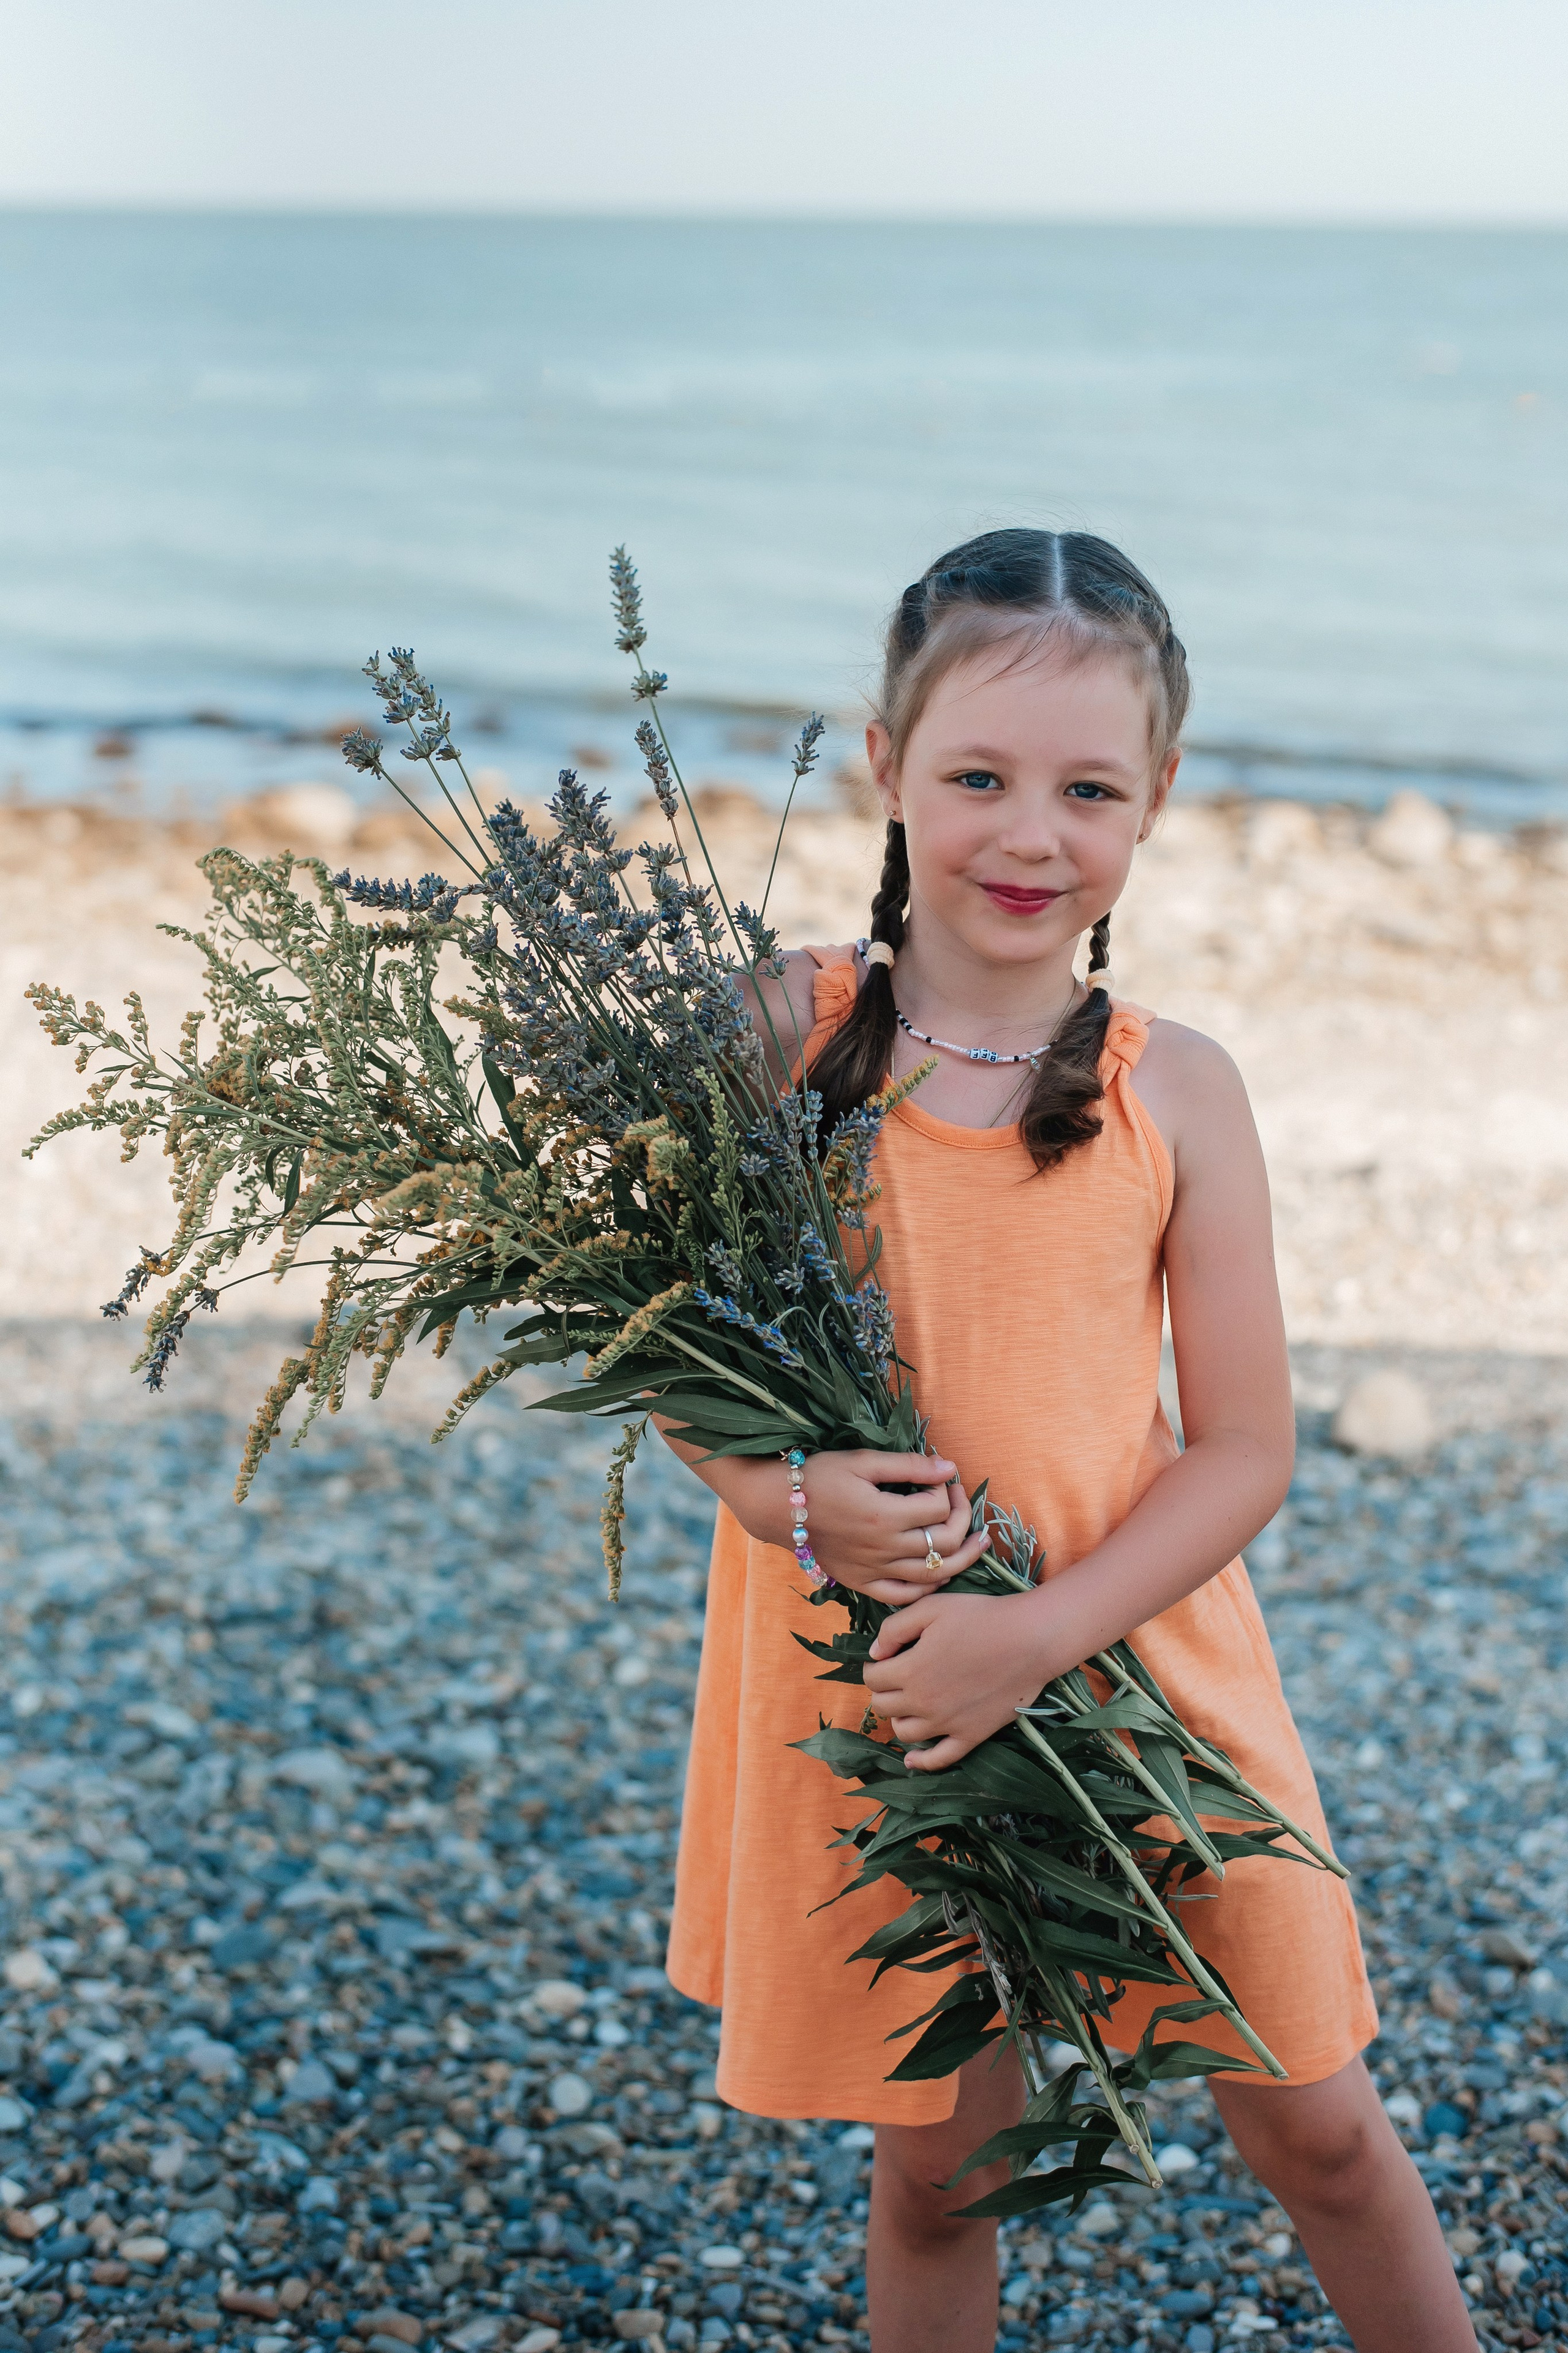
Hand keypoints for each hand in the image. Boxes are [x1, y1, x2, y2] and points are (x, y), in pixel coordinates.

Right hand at [726, 1449, 988, 1604]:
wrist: (776, 1507)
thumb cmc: (819, 1476)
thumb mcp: (863, 1461)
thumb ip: (909, 1466)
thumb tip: (950, 1467)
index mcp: (885, 1515)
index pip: (938, 1506)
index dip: (947, 1488)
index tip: (942, 1476)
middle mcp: (883, 1548)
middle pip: (944, 1542)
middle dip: (962, 1518)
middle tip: (960, 1499)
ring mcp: (873, 1570)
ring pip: (933, 1574)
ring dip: (963, 1558)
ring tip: (979, 1542)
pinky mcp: (861, 1582)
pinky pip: (904, 1595)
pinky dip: (929, 1588)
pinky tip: (942, 1573)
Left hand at [864, 1589, 1057, 1769]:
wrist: (1030, 1639)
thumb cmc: (981, 1617)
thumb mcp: (931, 1608)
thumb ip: (894, 1629)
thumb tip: (875, 1654)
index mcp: (910, 1670)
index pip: (873, 1678)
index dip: (874, 1667)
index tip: (885, 1658)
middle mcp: (923, 1702)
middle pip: (884, 1706)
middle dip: (883, 1690)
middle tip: (896, 1677)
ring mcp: (947, 1724)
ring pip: (905, 1732)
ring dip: (899, 1718)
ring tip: (908, 1704)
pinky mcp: (971, 1736)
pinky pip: (940, 1759)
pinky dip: (921, 1762)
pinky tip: (912, 1759)